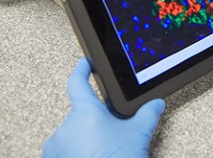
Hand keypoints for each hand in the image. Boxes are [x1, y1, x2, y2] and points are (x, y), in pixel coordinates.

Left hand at [43, 58, 164, 157]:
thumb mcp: (138, 135)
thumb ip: (147, 114)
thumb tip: (156, 104)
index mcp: (85, 112)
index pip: (78, 82)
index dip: (81, 69)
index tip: (85, 64)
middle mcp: (66, 126)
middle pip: (81, 113)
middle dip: (95, 120)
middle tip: (110, 131)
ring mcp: (57, 146)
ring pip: (72, 133)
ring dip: (85, 137)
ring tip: (102, 150)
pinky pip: (63, 150)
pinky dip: (74, 152)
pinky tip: (92, 157)